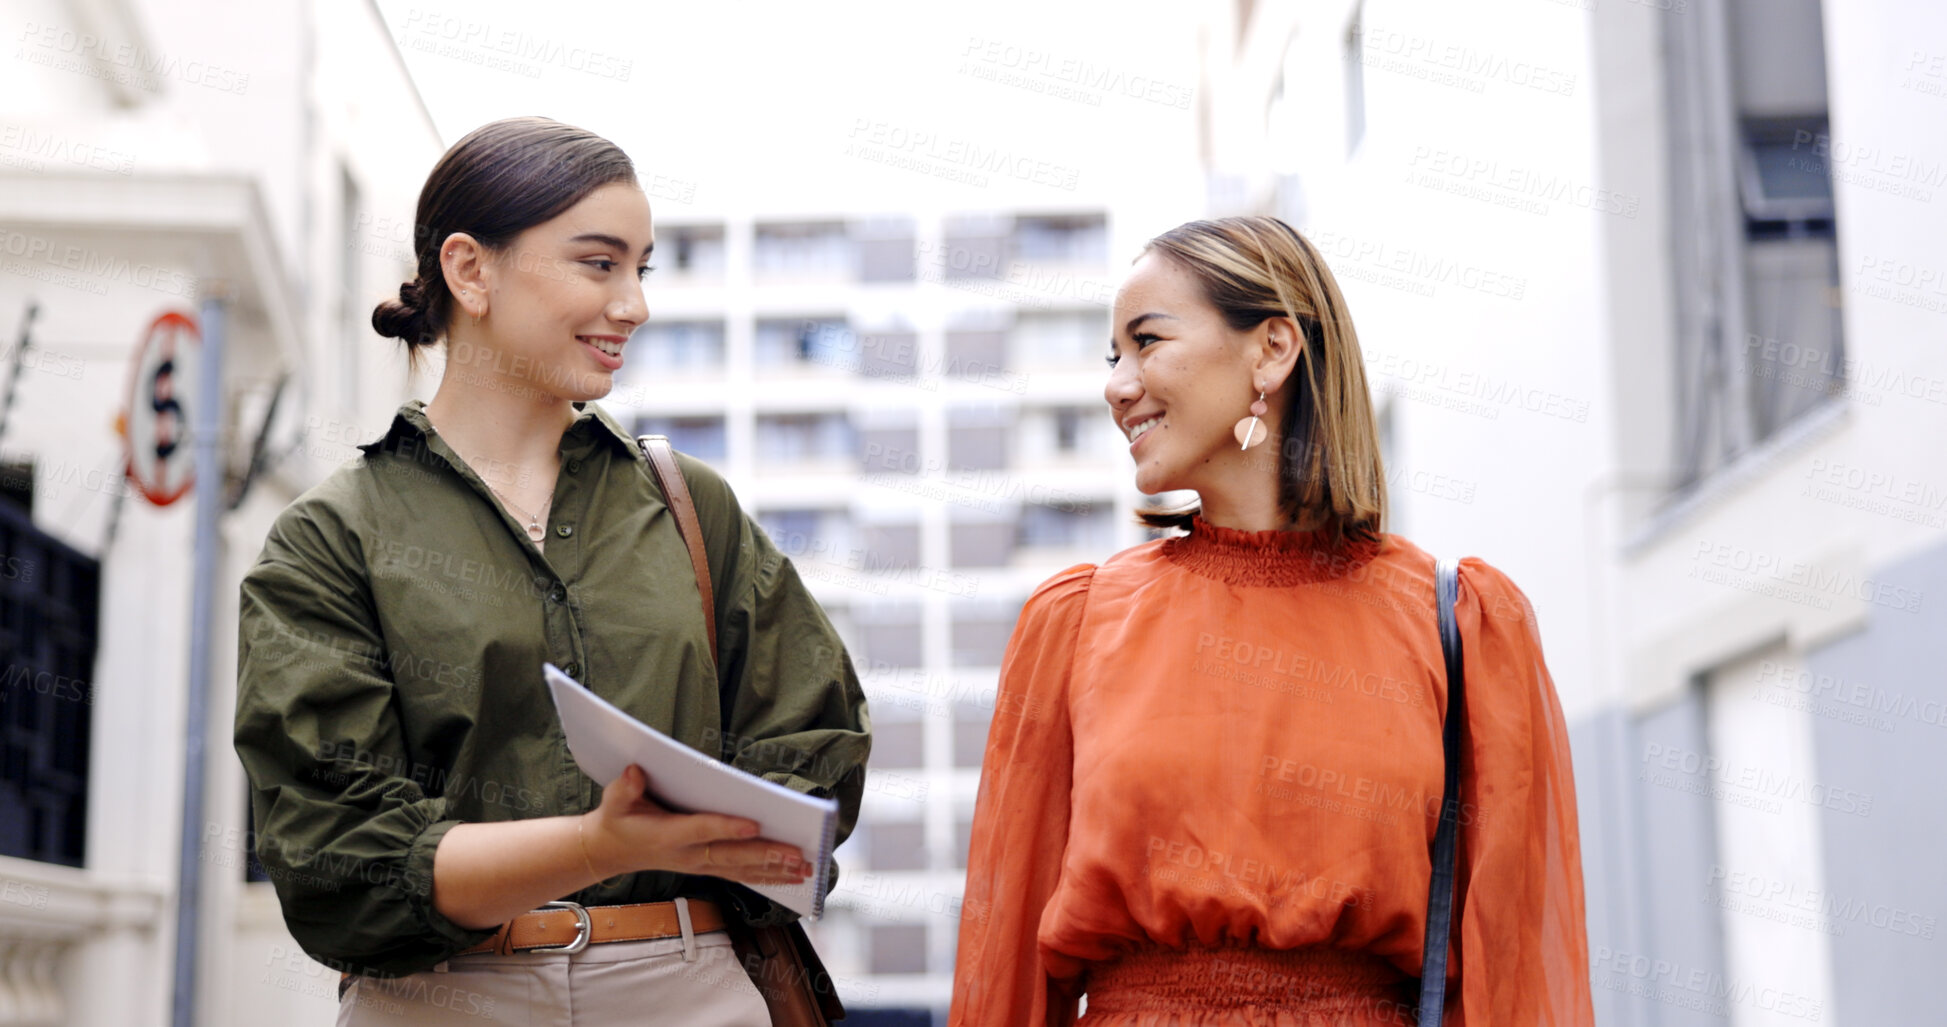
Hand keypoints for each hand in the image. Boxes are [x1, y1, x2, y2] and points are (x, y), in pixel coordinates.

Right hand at [582, 765, 812, 886]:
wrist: (611, 851)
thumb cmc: (618, 819)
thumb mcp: (614, 801)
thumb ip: (624, 788)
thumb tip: (636, 772)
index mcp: (668, 835)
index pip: (701, 830)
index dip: (727, 828)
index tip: (754, 825)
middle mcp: (688, 855)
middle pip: (731, 856)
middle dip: (766, 855)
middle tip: (797, 854)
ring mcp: (699, 865)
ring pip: (742, 869)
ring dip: (775, 870)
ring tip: (805, 868)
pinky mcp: (707, 867)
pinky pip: (741, 874)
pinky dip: (768, 876)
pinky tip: (793, 876)